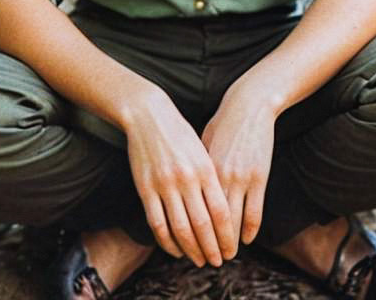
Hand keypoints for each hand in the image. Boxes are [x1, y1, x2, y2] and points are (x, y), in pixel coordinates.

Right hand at [122, 86, 236, 266]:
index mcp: (205, 168)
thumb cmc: (180, 131)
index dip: (227, 236)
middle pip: (202, 225)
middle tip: (218, 262)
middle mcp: (186, 178)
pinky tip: (175, 249)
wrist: (149, 114)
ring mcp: (164, 184)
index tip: (231, 250)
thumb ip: (211, 177)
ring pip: (180, 228)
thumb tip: (223, 208)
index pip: (221, 212)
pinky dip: (167, 241)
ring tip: (199, 260)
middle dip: (212, 248)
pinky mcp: (145, 188)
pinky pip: (157, 223)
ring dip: (191, 250)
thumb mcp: (203, 149)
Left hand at [201, 83, 276, 246]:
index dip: (192, 232)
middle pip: (211, 222)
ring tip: (228, 253)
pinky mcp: (259, 176)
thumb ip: (195, 169)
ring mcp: (240, 178)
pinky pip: (254, 211)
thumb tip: (187, 190)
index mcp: (200, 169)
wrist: (249, 105)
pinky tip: (246, 238)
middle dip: (210, 244)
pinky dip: (250, 229)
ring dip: (230, 242)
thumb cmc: (222, 123)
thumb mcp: (202, 144)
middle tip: (210, 257)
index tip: (191, 245)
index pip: (193, 210)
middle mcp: (218, 177)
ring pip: (233, 221)